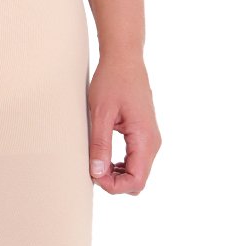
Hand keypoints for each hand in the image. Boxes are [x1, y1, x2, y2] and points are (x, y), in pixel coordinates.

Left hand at [87, 53, 161, 194]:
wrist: (124, 59)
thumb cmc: (112, 81)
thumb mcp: (100, 113)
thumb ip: (100, 145)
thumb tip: (97, 173)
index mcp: (144, 138)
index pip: (136, 181)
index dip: (114, 186)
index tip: (94, 174)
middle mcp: (153, 142)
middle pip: (138, 181)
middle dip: (115, 182)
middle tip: (93, 168)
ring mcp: (151, 139)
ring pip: (138, 172)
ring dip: (117, 174)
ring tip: (96, 161)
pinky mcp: (145, 134)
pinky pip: (137, 160)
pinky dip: (121, 165)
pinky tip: (105, 156)